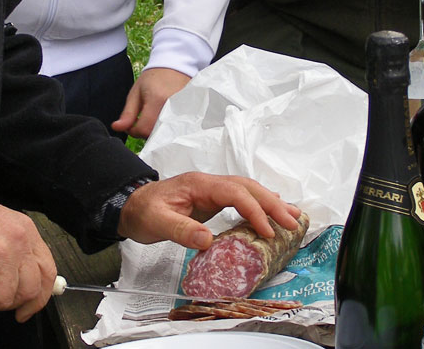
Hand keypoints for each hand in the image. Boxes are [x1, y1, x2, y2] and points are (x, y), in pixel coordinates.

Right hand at [0, 193, 56, 321]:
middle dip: (11, 302)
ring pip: (3, 300)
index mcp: (27, 232)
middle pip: (29, 289)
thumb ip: (17, 249)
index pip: (47, 271)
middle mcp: (18, 244)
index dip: (41, 296)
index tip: (28, 308)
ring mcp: (1, 258)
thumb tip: (22, 280)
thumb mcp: (3, 224)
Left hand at [111, 67, 189, 138]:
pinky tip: (164, 121)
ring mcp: (185, 111)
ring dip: (156, 133)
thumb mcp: (136, 93)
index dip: (133, 131)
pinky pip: (177, 131)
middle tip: (143, 122)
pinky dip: (168, 131)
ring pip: (166, 135)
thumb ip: (127, 113)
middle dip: (145, 133)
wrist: (175, 67)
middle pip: (156, 135)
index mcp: (158, 99)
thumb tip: (116, 128)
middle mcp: (173, 107)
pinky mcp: (191, 114)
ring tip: (153, 120)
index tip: (131, 125)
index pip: (143, 128)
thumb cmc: (153, 79)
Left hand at [117, 172, 300, 249]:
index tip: (268, 231)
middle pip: (247, 187)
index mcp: (199, 184)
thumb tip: (208, 240)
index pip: (235, 192)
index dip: (254, 209)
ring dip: (269, 201)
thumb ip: (181, 230)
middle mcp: (209, 183)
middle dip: (271, 203)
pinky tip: (270, 209)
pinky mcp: (211, 199)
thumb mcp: (157, 222)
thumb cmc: (143, 212)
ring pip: (247, 190)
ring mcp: (211, 189)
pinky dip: (258, 203)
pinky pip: (241, 197)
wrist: (130, 204)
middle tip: (293, 221)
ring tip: (292, 215)